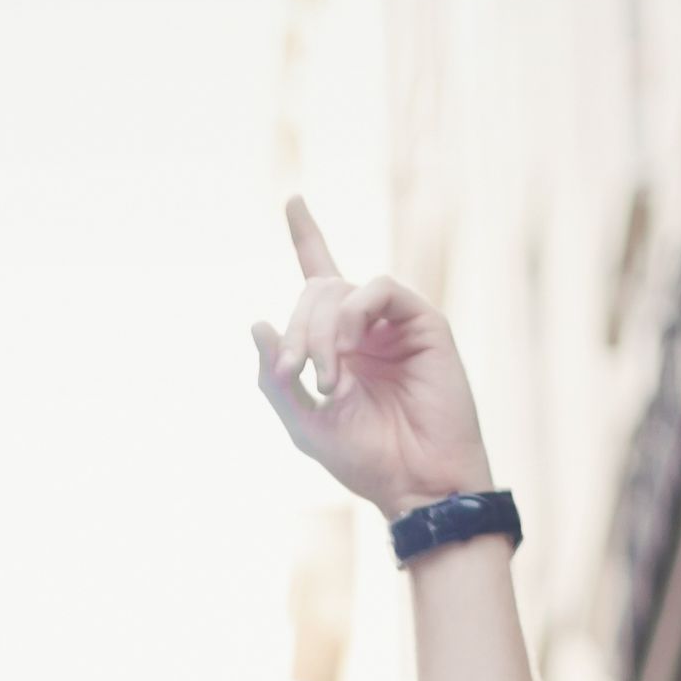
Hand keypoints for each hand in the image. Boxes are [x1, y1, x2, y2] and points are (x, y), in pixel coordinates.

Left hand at [252, 200, 495, 517]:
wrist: (417, 481)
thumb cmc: (366, 458)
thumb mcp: (303, 422)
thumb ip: (274, 378)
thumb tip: (257, 322)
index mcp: (339, 344)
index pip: (320, 277)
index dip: (307, 236)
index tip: (293, 199)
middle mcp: (367, 327)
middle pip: (316, 290)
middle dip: (296, 331)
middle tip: (296, 377)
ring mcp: (395, 323)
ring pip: (341, 290)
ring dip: (320, 333)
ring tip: (328, 382)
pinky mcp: (423, 323)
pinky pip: (379, 289)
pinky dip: (354, 315)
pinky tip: (350, 349)